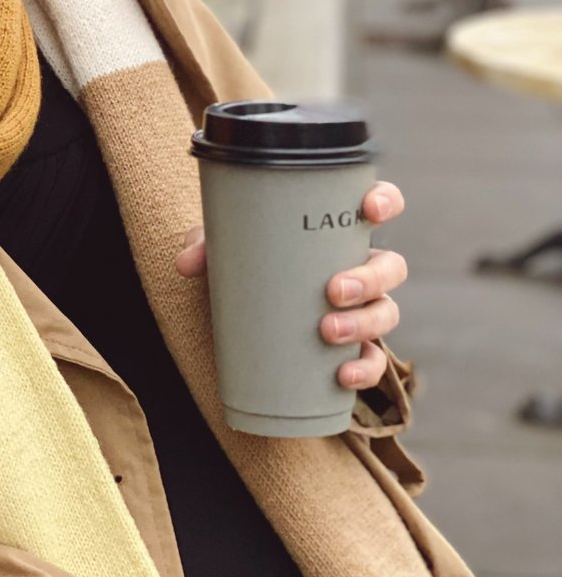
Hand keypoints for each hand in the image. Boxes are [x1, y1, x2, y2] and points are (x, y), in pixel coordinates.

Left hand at [175, 181, 408, 391]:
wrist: (234, 313)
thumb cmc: (242, 263)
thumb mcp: (223, 249)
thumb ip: (205, 247)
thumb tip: (187, 263)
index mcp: (335, 231)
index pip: (377, 205)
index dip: (385, 201)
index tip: (369, 208)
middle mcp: (356, 267)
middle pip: (390, 267)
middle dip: (370, 278)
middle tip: (333, 290)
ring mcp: (358, 308)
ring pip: (386, 312)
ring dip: (366, 323)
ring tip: (328, 332)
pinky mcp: (350, 347)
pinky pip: (373, 360)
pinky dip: (365, 369)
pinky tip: (344, 375)